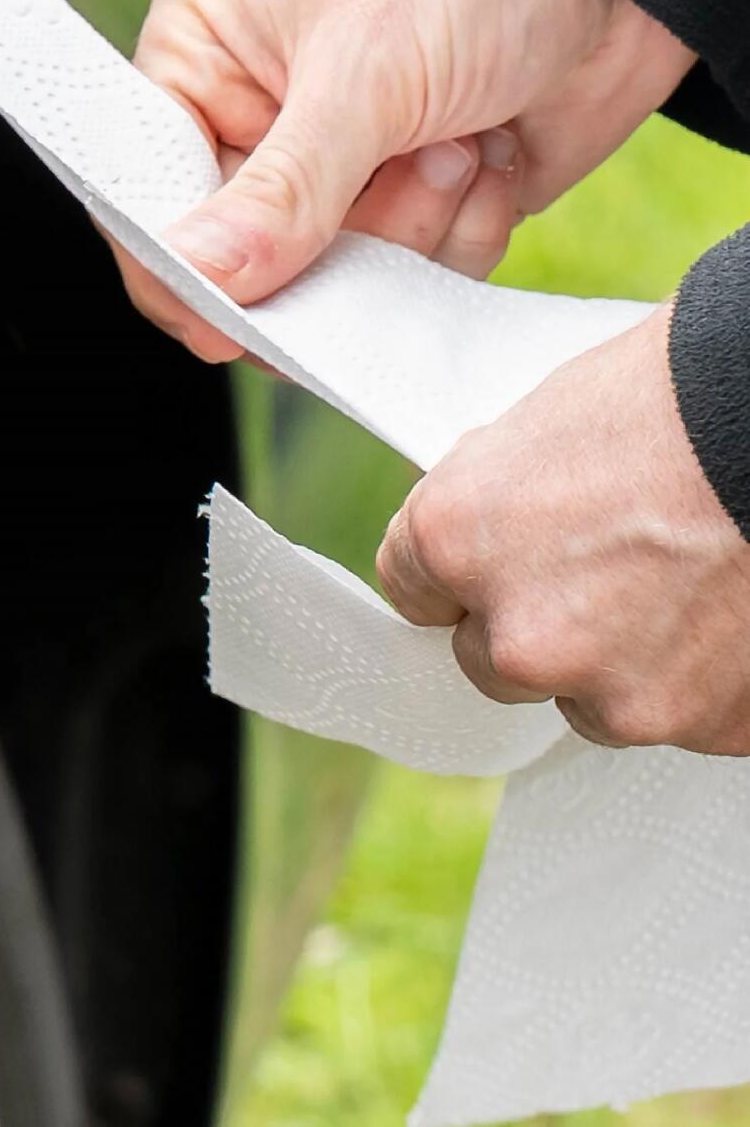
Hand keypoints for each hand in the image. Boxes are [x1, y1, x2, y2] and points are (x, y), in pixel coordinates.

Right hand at [121, 0, 690, 359]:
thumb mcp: (362, 75)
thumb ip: (281, 192)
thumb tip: (201, 281)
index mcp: (202, 59)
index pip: (144, 193)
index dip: (182, 267)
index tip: (231, 328)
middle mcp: (257, 117)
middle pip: (247, 257)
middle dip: (339, 238)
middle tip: (405, 171)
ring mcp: (339, 164)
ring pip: (340, 279)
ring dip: (419, 226)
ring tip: (462, 139)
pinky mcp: (415, 198)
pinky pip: (416, 277)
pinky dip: (467, 231)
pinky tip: (493, 153)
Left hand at [377, 306, 749, 751]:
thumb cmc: (659, 404)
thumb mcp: (525, 438)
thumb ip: (484, 513)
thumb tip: (474, 540)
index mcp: (453, 546)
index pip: (414, 593)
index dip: (458, 573)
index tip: (495, 556)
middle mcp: (521, 638)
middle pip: (493, 661)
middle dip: (532, 623)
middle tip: (594, 567)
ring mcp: (616, 695)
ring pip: (588, 699)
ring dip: (613, 660)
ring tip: (670, 583)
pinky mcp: (704, 727)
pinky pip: (675, 713)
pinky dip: (693, 678)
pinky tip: (717, 612)